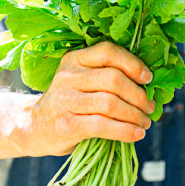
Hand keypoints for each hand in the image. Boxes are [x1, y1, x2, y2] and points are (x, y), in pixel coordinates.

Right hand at [25, 41, 154, 156]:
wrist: (34, 127)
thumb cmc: (68, 103)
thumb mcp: (80, 81)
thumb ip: (105, 77)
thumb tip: (148, 84)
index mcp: (74, 59)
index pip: (107, 52)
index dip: (133, 64)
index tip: (148, 79)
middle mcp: (67, 76)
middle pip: (113, 79)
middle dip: (138, 95)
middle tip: (150, 107)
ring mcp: (64, 100)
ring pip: (110, 103)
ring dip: (135, 115)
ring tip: (145, 122)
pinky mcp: (66, 125)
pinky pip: (102, 125)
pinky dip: (125, 131)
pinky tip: (136, 134)